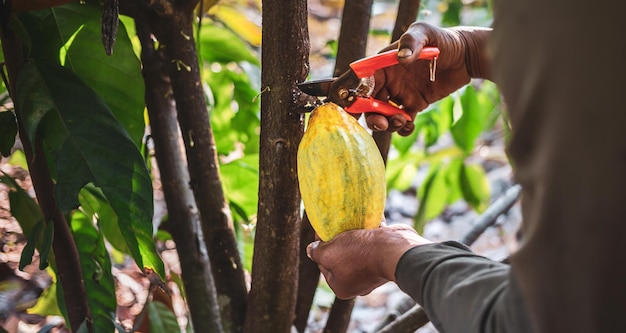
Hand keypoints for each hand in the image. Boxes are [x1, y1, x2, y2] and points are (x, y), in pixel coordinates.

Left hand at [306, 224, 431, 299]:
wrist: (394, 249)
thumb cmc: (358, 253)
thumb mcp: (328, 253)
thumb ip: (316, 252)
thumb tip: (311, 250)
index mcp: (342, 287)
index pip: (324, 265)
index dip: (321, 246)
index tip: (322, 230)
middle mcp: (358, 282)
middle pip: (341, 257)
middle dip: (338, 241)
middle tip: (335, 224)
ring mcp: (373, 271)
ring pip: (357, 249)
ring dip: (354, 235)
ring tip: (350, 220)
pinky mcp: (386, 257)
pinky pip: (373, 243)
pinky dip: (369, 233)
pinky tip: (365, 219)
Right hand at [367, 22, 491, 134]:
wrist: (466, 55)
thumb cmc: (442, 39)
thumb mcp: (425, 33)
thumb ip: (411, 42)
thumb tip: (402, 57)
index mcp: (384, 64)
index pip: (365, 82)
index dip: (358, 96)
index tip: (356, 110)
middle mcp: (389, 80)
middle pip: (371, 103)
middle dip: (372, 117)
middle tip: (381, 124)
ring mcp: (401, 93)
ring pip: (385, 115)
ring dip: (388, 124)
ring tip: (402, 121)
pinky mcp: (415, 105)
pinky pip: (403, 121)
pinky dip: (403, 129)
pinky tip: (409, 126)